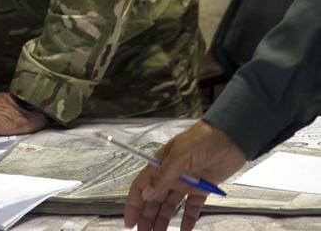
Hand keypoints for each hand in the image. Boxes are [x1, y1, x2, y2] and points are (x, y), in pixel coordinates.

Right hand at [124, 121, 246, 230]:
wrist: (231, 139)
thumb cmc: (201, 141)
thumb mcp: (180, 157)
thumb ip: (163, 177)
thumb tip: (146, 195)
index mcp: (159, 166)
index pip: (141, 187)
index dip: (133, 205)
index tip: (129, 222)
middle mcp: (169, 176)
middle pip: (154, 200)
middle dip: (147, 217)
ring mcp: (186, 183)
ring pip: (170, 205)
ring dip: (164, 220)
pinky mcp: (202, 188)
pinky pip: (192, 207)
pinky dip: (188, 219)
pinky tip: (185, 230)